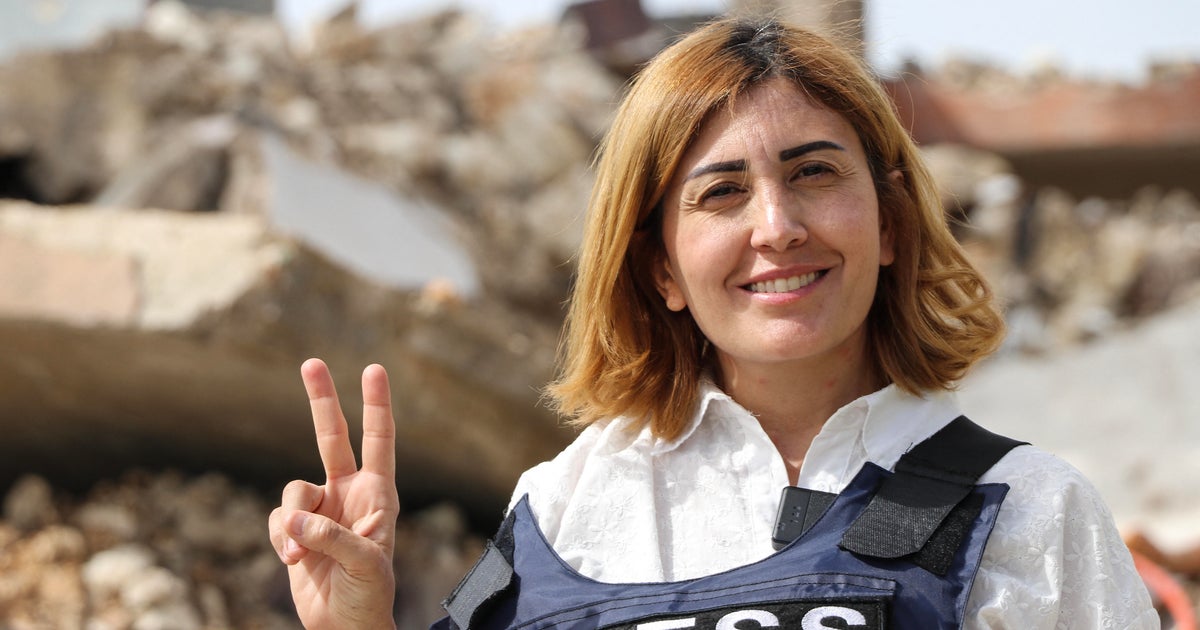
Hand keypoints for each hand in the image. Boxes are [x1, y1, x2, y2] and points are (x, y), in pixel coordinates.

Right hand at [268, 358, 399, 629]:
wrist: (345, 627)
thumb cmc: (369, 596)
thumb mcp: (364, 564)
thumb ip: (331, 536)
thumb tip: (293, 518)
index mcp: (378, 495)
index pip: (379, 440)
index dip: (377, 405)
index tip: (373, 369)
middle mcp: (349, 494)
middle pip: (332, 437)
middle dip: (322, 400)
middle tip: (311, 362)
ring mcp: (321, 510)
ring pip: (293, 490)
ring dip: (292, 520)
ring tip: (300, 554)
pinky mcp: (295, 530)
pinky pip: (278, 520)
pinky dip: (280, 538)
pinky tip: (294, 560)